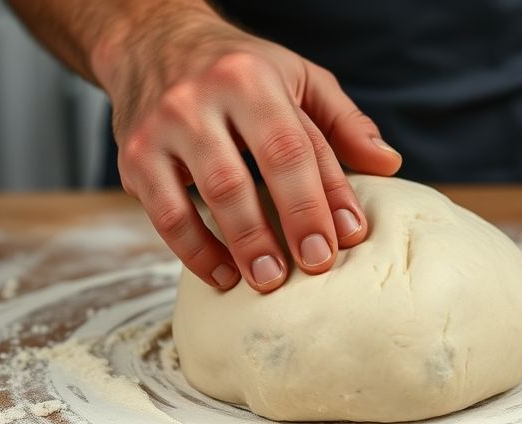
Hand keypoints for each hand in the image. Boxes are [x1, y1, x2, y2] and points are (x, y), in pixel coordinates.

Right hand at [92, 2, 401, 291]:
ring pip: (203, 198)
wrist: (151, 43)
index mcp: (248, 78)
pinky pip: (165, 217)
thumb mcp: (297, 78)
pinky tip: (224, 274)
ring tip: (268, 281)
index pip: (290, 146)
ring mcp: (159, 131)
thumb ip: (342, 122)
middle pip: (242, 178)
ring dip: (240, 247)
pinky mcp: (133, 160)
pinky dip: (195, 251)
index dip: (320, 197)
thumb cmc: (239, 70)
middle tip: (312, 268)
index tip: (346, 239)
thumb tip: (388, 165)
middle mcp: (197, 100)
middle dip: (280, 228)